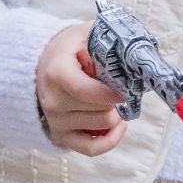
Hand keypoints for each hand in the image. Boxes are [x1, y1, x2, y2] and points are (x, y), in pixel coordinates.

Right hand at [35, 24, 126, 155]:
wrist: (45, 64)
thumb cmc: (71, 49)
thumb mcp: (86, 34)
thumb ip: (109, 38)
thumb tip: (137, 53)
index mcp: (57, 73)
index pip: (85, 90)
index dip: (110, 93)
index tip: (125, 90)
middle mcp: (54, 101)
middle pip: (101, 110)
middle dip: (117, 99)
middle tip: (120, 88)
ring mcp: (56, 121)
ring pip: (102, 125)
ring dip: (116, 114)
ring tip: (117, 100)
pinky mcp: (62, 136)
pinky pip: (91, 148)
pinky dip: (110, 140)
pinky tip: (119, 125)